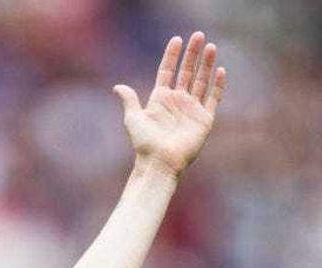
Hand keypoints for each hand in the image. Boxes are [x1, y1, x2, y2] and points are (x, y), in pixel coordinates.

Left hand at [113, 31, 225, 177]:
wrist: (159, 162)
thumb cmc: (144, 143)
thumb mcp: (133, 118)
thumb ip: (129, 100)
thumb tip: (118, 87)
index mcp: (160, 99)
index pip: (167, 71)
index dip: (172, 56)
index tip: (176, 40)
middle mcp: (177, 101)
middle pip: (187, 72)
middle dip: (192, 54)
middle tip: (198, 35)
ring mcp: (191, 109)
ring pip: (201, 81)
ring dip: (206, 64)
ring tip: (210, 46)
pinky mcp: (204, 119)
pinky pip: (213, 98)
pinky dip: (217, 84)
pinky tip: (220, 70)